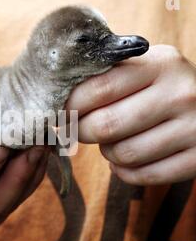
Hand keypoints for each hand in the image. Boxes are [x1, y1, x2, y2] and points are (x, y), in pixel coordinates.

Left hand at [67, 45, 195, 184]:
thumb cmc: (160, 88)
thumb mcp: (140, 70)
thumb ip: (105, 78)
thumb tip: (57, 99)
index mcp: (159, 64)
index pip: (98, 89)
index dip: (70, 106)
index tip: (60, 113)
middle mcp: (180, 94)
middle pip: (106, 125)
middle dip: (81, 132)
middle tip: (78, 129)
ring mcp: (193, 128)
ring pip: (123, 154)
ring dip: (107, 152)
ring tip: (112, 141)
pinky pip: (142, 175)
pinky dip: (124, 171)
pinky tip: (126, 160)